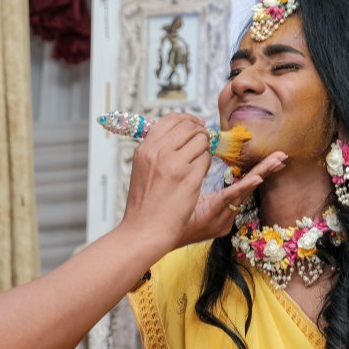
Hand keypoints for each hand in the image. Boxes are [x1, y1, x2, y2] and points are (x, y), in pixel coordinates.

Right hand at [122, 113, 211, 251]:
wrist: (144, 230)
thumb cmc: (144, 204)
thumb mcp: (142, 169)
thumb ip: (157, 150)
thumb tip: (178, 134)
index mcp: (146, 148)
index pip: (172, 119)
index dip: (189, 120)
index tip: (197, 126)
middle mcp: (159, 152)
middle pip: (189, 127)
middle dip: (200, 133)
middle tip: (203, 144)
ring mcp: (174, 164)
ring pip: (201, 141)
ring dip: (205, 150)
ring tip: (197, 165)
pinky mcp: (189, 178)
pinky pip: (206, 160)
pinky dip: (206, 166)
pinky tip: (198, 177)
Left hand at [176, 151, 287, 247]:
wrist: (153, 236)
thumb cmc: (169, 215)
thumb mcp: (189, 197)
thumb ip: (199, 184)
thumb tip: (201, 160)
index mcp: (222, 211)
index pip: (243, 186)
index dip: (258, 171)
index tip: (273, 158)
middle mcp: (226, 216)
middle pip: (249, 187)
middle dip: (266, 170)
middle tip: (282, 156)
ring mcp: (221, 218)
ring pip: (244, 191)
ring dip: (262, 173)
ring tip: (277, 160)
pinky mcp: (212, 215)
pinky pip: (229, 198)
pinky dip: (243, 186)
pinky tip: (256, 178)